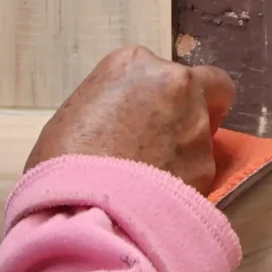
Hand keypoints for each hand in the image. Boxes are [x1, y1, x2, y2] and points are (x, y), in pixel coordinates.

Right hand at [26, 46, 236, 192]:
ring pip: (206, 131)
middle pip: (208, 86)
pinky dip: (187, 180)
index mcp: (134, 63)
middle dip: (196, 107)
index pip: (162, 71)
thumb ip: (113, 104)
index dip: (158, 96)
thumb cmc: (62, 159)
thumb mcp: (76, 113)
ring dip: (187, 148)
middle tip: (169, 137)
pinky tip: (160, 196)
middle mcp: (174, 83)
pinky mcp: (208, 164)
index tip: (143, 119)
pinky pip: (201, 168)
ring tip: (154, 177)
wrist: (83, 208)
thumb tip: (126, 121)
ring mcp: (196, 123)